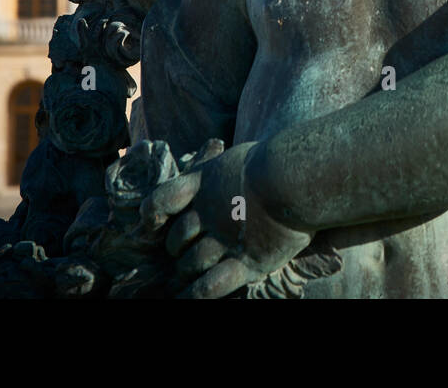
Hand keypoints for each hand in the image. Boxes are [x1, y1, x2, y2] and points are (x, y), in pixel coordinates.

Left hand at [140, 141, 313, 298]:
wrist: (295, 178)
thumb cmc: (271, 162)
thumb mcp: (234, 156)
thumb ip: (216, 162)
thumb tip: (210, 150)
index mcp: (203, 185)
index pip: (162, 200)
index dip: (153, 212)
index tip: (152, 221)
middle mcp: (208, 214)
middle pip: (177, 239)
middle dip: (175, 249)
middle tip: (178, 256)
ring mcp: (225, 240)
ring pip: (191, 264)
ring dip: (184, 274)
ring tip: (180, 282)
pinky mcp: (246, 262)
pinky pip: (211, 285)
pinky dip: (196, 293)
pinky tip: (189, 296)